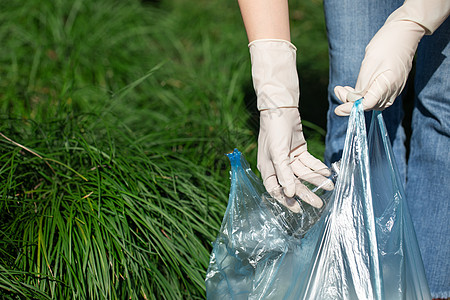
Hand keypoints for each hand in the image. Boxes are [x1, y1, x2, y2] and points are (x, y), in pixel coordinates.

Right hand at [258, 108, 332, 211]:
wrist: (281, 109)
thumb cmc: (274, 130)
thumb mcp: (278, 152)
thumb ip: (284, 173)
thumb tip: (290, 193)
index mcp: (268, 168)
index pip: (275, 190)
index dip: (286, 201)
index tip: (299, 210)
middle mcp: (278, 166)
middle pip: (293, 183)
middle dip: (306, 193)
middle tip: (318, 203)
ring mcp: (289, 159)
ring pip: (303, 174)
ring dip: (315, 180)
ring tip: (329, 187)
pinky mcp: (299, 151)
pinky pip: (309, 163)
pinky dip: (317, 168)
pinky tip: (327, 173)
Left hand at [333, 0, 449, 115]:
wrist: (405, 31)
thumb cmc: (386, 44)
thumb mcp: (369, 64)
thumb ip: (361, 85)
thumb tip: (353, 101)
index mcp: (387, 85)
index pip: (366, 105)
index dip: (350, 108)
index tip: (337, 110)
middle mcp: (392, 91)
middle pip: (368, 105)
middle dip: (350, 102)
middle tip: (337, 90)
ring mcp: (394, 88)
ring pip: (372, 102)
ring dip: (356, 98)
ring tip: (343, 89)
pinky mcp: (392, 84)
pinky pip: (376, 96)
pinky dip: (363, 94)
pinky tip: (354, 88)